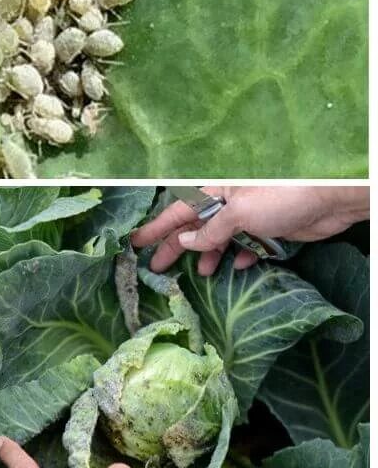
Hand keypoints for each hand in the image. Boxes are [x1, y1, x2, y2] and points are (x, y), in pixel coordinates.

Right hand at [131, 186, 367, 274]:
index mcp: (217, 193)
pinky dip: (240, 256)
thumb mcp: (238, 215)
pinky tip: (237, 267)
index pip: (178, 211)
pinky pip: (247, 246)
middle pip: (196, 228)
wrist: (331, 200)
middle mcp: (230, 205)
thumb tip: (186, 243)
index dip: (156, 227)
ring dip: (209, 255)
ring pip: (221, 239)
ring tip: (201, 274)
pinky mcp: (270, 231)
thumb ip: (210, 231)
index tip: (136, 242)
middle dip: (177, 246)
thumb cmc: (281, 198)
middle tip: (158, 267)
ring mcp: (250, 218)